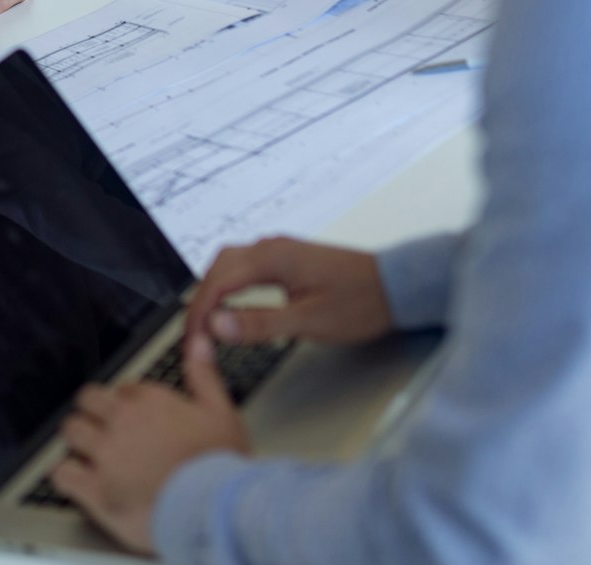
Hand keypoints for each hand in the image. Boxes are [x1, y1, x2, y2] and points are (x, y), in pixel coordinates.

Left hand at [55, 330, 250, 553]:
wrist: (215, 512)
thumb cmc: (220, 466)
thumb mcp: (222, 413)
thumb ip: (204, 375)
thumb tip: (197, 343)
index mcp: (148, 401)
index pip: (121, 388)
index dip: (126, 403)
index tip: (134, 417)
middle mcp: (121, 422)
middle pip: (86, 402)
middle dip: (92, 413)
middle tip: (102, 430)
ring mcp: (105, 456)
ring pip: (70, 433)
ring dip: (77, 440)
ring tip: (87, 453)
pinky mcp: (96, 490)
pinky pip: (62, 473)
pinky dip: (66, 475)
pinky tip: (76, 479)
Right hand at [186, 236, 391, 348]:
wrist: (398, 287)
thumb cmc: (359, 304)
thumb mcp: (309, 321)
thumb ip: (259, 323)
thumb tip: (216, 325)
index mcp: (272, 258)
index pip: (218, 282)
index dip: (199, 313)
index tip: (192, 342)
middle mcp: (271, 247)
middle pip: (218, 267)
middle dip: (201, 301)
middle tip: (195, 336)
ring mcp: (280, 250)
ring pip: (230, 263)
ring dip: (214, 290)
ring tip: (209, 323)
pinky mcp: (289, 257)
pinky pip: (246, 265)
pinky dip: (230, 284)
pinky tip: (232, 302)